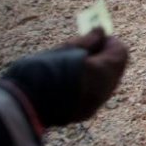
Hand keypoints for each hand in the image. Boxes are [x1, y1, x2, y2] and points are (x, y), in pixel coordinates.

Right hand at [2, 29, 129, 126]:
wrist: (25, 105)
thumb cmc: (44, 71)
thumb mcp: (66, 48)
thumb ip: (88, 40)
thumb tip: (101, 31)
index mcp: (105, 70)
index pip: (120, 51)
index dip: (108, 42)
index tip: (92, 38)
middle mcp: (106, 89)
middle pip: (113, 67)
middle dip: (101, 57)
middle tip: (80, 51)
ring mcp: (97, 103)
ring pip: (103, 82)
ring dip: (93, 72)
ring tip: (69, 66)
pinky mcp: (85, 113)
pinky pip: (92, 95)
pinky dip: (85, 86)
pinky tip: (66, 83)